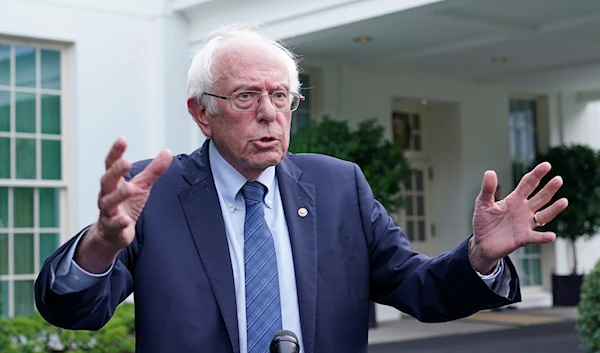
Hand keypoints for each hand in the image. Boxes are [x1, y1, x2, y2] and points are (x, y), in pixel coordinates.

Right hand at [75, 137, 172, 272]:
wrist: (111, 233)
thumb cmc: (126, 204)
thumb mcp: (141, 186)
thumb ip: (153, 170)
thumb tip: (167, 152)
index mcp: (114, 182)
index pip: (111, 164)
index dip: (115, 152)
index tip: (122, 139)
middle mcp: (107, 195)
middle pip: (107, 181)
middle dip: (115, 171)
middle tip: (126, 162)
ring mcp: (108, 212)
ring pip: (109, 202)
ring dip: (119, 195)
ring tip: (130, 188)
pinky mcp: (112, 229)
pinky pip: (114, 225)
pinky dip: (119, 223)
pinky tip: (126, 221)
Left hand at [469, 162, 568, 273]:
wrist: (481, 243)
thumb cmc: (483, 222)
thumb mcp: (482, 203)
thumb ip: (487, 189)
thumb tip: (490, 172)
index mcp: (514, 199)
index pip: (528, 184)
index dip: (537, 175)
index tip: (546, 165)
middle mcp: (523, 210)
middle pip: (540, 197)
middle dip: (549, 189)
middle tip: (558, 179)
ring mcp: (525, 224)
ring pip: (543, 215)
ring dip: (553, 209)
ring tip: (563, 201)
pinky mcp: (523, 238)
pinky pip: (535, 237)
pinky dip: (543, 237)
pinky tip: (551, 235)